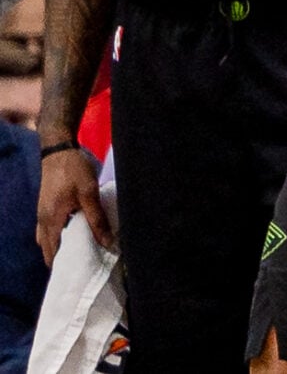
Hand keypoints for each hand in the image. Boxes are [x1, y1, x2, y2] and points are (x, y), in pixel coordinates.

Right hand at [35, 146, 108, 263]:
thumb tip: (106, 242)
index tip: (80, 273)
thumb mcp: (89, 193)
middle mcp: (42, 221)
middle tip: (84, 265)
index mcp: (50, 221)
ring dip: (61, 248)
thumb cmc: (73, 171)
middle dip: (63, 259)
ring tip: (82, 253)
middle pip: (49, 249)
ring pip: (48, 240)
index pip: (53, 253)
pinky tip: (74, 235)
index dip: (65, 265)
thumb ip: (96, 219)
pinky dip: (59, 237)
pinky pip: (49, 231)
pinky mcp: (46, 208)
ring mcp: (42, 215)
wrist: (58, 150)